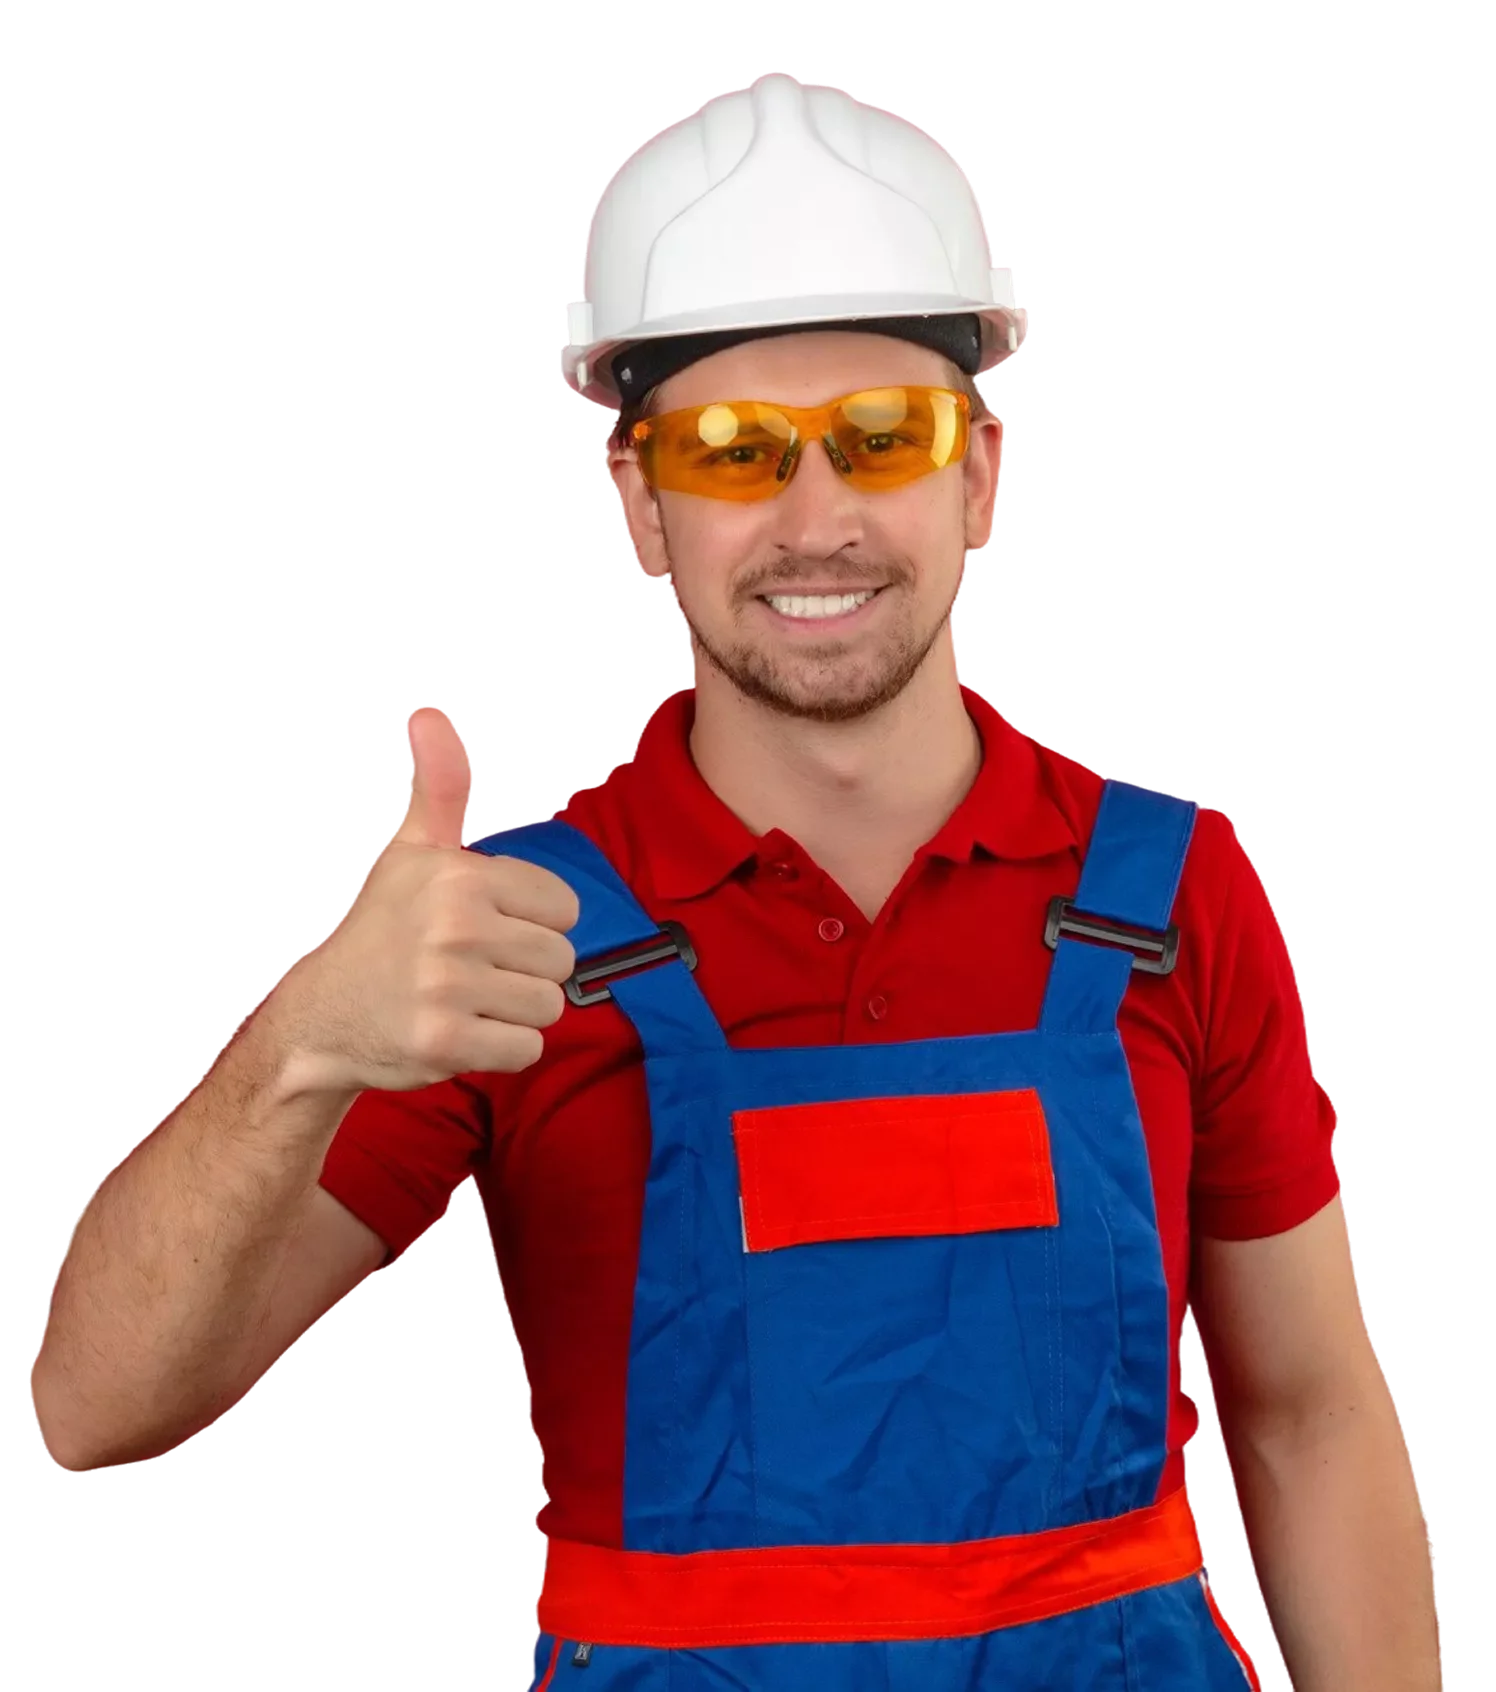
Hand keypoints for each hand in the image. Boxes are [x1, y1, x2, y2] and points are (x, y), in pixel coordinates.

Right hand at [272, 707, 580, 1094]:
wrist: (322, 1016)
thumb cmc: (382, 932)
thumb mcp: (409, 854)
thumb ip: (436, 790)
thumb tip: (430, 715)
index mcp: (459, 876)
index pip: (564, 909)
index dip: (531, 924)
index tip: (485, 930)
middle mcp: (455, 927)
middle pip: (560, 960)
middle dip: (524, 971)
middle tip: (471, 972)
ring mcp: (449, 987)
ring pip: (548, 1006)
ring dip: (514, 1012)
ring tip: (466, 1001)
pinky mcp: (446, 1043)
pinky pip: (526, 1049)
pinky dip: (501, 1050)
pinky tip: (461, 1033)